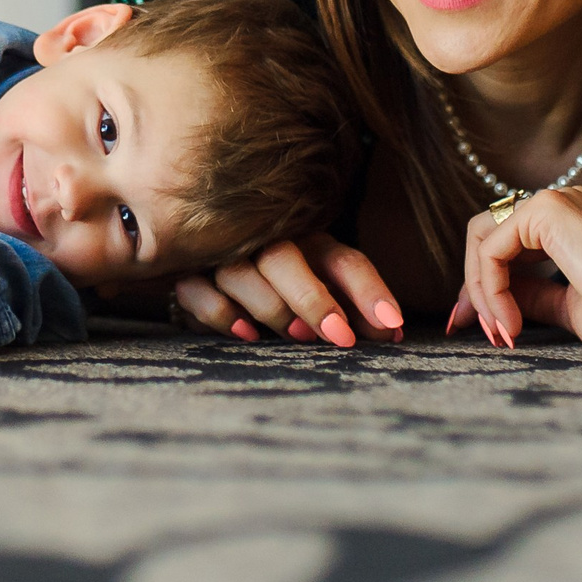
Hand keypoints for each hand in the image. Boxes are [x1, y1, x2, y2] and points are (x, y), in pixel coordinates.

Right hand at [172, 234, 406, 346]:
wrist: (215, 265)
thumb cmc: (288, 288)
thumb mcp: (327, 294)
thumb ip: (356, 312)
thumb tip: (392, 334)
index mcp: (311, 244)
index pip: (344, 260)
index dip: (369, 292)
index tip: (392, 327)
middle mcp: (267, 243)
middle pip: (284, 257)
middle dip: (313, 298)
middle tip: (341, 337)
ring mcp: (223, 256)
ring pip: (240, 271)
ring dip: (271, 305)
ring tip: (298, 337)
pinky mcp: (189, 275)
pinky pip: (196, 288)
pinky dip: (220, 311)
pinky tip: (245, 335)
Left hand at [452, 189, 581, 353]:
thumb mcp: (568, 307)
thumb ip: (533, 296)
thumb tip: (494, 302)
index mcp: (570, 222)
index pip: (506, 245)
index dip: (486, 287)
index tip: (488, 329)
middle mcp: (560, 202)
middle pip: (487, 236)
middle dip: (474, 287)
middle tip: (478, 330)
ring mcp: (553, 201)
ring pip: (483, 238)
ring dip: (481, 290)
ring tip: (502, 331)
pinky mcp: (546, 209)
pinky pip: (491, 249)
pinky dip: (490, 288)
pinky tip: (511, 321)